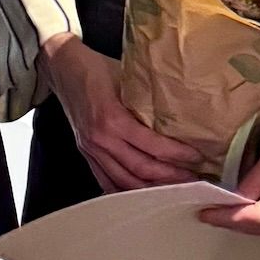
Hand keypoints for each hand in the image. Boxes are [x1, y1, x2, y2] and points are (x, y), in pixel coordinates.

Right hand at [40, 33, 199, 191]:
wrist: (61, 65)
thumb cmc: (94, 67)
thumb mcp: (126, 77)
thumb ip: (146, 100)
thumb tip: (180, 113)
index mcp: (111, 118)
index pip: (152, 146)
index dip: (178, 155)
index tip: (197, 156)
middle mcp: (100, 139)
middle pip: (141, 169)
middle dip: (171, 177)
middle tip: (194, 178)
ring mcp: (91, 148)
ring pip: (124, 180)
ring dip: (151, 188)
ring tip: (174, 188)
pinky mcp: (85, 151)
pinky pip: (106, 180)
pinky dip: (125, 190)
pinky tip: (142, 193)